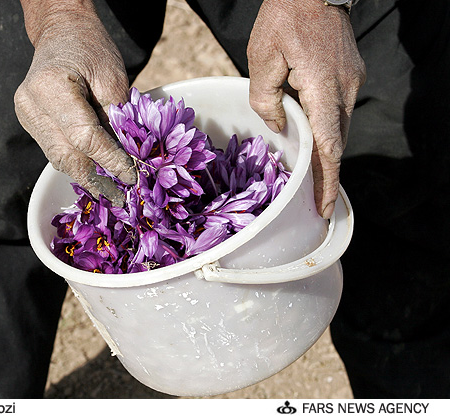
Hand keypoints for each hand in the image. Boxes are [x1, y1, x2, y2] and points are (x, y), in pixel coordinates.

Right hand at [14, 1, 135, 205]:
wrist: (62, 33)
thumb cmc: (91, 49)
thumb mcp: (113, 80)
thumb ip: (118, 121)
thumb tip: (129, 161)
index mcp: (49, 87)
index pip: (84, 137)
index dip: (110, 161)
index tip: (132, 176)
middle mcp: (30, 106)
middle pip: (67, 156)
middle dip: (97, 180)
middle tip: (122, 198)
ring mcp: (27, 117)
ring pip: (60, 159)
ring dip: (88, 178)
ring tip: (113, 193)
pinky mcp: (31, 124)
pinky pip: (57, 152)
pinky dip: (78, 164)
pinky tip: (97, 176)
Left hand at [247, 0, 365, 217]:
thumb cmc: (284, 18)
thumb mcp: (261, 57)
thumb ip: (266, 98)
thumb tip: (280, 126)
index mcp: (322, 88)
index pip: (329, 146)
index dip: (328, 181)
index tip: (326, 208)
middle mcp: (345, 90)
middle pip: (337, 143)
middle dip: (327, 177)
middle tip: (316, 205)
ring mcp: (351, 83)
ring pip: (339, 130)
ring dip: (327, 157)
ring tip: (313, 182)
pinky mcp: (349, 76)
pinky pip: (339, 114)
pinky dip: (328, 135)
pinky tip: (316, 145)